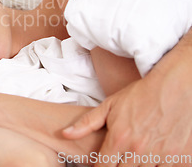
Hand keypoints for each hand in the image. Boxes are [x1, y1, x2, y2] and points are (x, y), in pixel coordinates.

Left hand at [62, 69, 191, 166]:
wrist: (175, 86)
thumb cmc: (140, 94)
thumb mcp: (109, 105)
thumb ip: (86, 123)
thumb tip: (65, 134)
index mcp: (119, 139)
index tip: (100, 164)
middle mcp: (139, 151)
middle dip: (119, 166)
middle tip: (119, 155)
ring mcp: (161, 155)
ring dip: (138, 166)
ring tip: (136, 154)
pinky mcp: (181, 157)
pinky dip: (159, 165)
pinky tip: (154, 156)